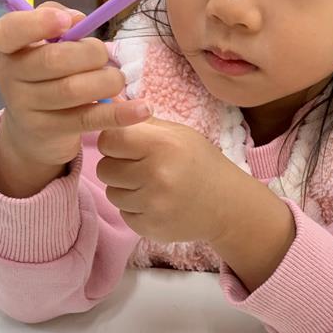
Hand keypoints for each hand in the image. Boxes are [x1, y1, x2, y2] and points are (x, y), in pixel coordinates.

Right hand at [0, 2, 151, 196]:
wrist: (31, 132)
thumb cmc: (45, 75)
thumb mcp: (43, 44)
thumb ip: (58, 20)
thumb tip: (79, 20)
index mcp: (7, 48)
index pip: (8, 30)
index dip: (38, 22)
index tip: (68, 22)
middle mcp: (9, 76)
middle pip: (53, 60)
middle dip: (91, 54)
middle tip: (104, 57)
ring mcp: (26, 107)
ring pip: (73, 90)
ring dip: (106, 80)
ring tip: (116, 80)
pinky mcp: (48, 132)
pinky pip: (88, 119)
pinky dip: (119, 113)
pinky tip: (142, 109)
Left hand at [96, 118, 238, 243]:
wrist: (228, 204)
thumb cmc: (201, 162)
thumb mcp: (178, 134)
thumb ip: (141, 122)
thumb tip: (105, 105)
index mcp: (162, 145)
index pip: (109, 139)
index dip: (113, 141)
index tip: (127, 144)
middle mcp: (155, 175)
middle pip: (104, 168)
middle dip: (118, 166)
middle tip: (142, 166)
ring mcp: (152, 205)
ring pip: (111, 193)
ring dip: (125, 189)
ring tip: (151, 185)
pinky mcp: (149, 227)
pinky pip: (123, 213)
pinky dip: (135, 208)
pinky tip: (157, 203)